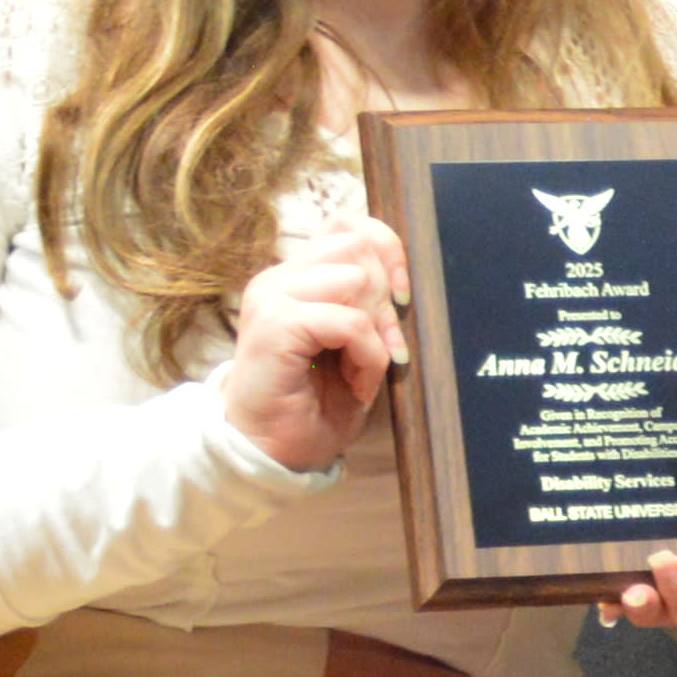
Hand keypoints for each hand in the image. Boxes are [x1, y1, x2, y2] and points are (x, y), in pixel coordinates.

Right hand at [215, 219, 409, 475]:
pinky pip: (349, 321)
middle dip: (385, 297)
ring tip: (363, 368)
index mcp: (297, 276)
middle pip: (357, 246)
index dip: (387, 251)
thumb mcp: (356, 342)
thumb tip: (405, 277)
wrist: (271, 451)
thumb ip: (369, 300)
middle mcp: (279, 278)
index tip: (402, 300)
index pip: (349, 224)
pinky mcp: (274, 325)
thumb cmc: (316, 401)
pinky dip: (367, 355)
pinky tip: (356, 384)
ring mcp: (271, 297)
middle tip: (385, 347)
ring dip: (375, 330)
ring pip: (355, 278)